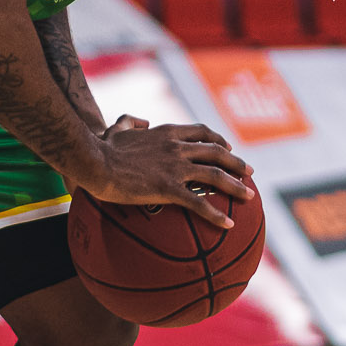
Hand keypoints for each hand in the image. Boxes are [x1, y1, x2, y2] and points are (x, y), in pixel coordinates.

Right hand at [87, 121, 252, 227]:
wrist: (95, 162)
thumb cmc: (100, 148)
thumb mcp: (116, 128)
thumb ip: (129, 121)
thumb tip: (139, 120)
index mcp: (166, 133)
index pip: (200, 132)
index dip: (218, 139)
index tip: (228, 147)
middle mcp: (176, 148)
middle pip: (216, 152)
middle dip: (236, 162)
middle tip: (249, 172)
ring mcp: (175, 168)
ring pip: (215, 175)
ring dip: (236, 186)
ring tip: (250, 196)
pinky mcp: (169, 188)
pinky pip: (199, 203)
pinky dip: (216, 214)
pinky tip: (229, 224)